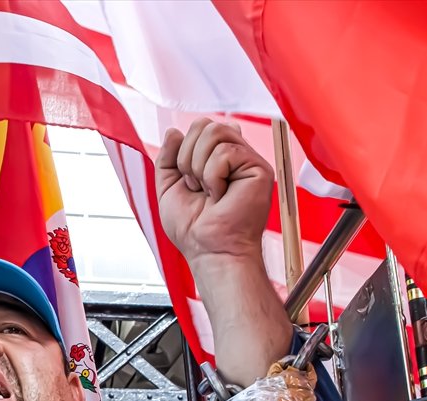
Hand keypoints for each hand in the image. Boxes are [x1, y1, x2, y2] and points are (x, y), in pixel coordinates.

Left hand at [155, 118, 272, 263]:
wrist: (208, 249)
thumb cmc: (193, 229)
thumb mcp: (168, 188)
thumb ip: (167, 158)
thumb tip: (173, 131)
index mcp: (217, 159)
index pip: (200, 127)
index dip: (184, 149)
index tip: (188, 182)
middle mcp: (235, 156)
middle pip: (206, 125)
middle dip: (188, 157)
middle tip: (196, 188)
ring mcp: (249, 161)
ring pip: (216, 132)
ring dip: (199, 167)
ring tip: (207, 192)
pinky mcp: (259, 169)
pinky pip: (225, 153)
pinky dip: (212, 177)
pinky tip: (220, 196)